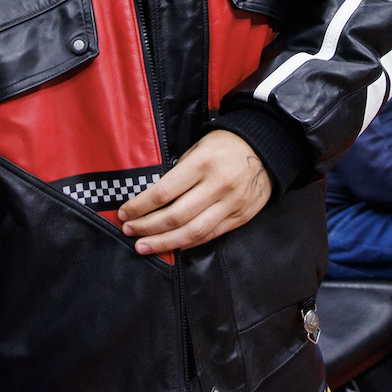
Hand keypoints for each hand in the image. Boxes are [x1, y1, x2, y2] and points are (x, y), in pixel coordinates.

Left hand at [117, 130, 271, 254]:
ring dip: (164, 242)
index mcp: (202, 164)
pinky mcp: (241, 217)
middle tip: (128, 231)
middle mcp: (218, 186)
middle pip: (176, 216)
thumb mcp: (198, 147)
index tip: (124, 213)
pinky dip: (189, 243)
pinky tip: (172, 246)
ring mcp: (232, 204)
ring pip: (193, 232)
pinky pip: (211, 235)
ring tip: (143, 246)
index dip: (141, 206)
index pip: (164, 192)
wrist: (267, 148)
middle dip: (147, 227)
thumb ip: (179, 173)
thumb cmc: (225, 144)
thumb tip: (151, 198)